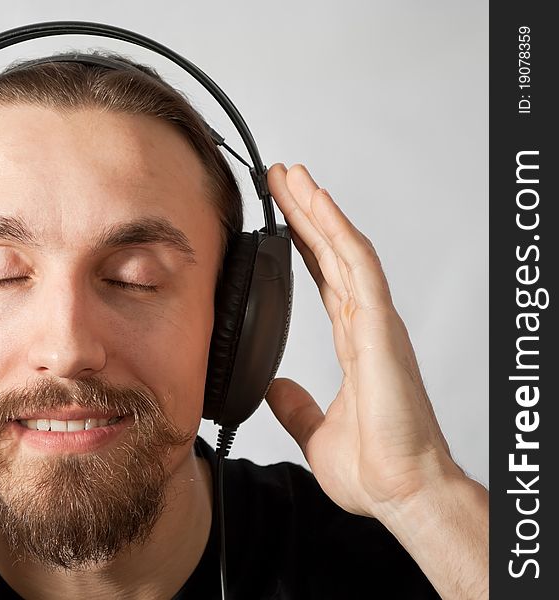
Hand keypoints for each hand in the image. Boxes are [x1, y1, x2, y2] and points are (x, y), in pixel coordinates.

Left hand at [264, 163, 463, 519]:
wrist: (401, 491)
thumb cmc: (376, 467)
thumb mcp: (315, 431)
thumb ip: (297, 406)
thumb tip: (276, 388)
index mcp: (354, 344)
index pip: (324, 279)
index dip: (302, 244)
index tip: (279, 216)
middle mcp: (367, 325)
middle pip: (332, 254)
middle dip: (306, 213)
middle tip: (281, 177)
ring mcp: (377, 323)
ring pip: (345, 250)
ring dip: (319, 209)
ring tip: (293, 175)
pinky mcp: (382, 328)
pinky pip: (360, 268)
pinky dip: (338, 232)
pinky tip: (318, 204)